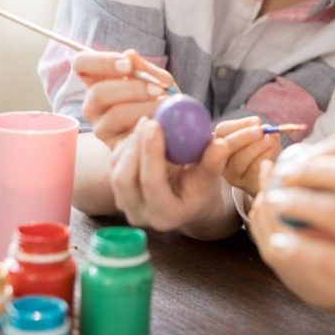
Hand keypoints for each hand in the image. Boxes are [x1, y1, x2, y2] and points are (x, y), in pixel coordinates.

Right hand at [75, 49, 177, 146]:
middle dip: (132, 89)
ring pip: (114, 115)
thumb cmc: (161, 99)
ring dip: (144, 107)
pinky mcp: (114, 146)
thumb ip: (145, 69)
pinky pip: (127, 136)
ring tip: (165, 104)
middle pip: (97, 92)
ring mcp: (100, 126)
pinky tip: (161, 120)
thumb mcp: (159, 80)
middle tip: (157, 88)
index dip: (102, 62)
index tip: (128, 65)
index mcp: (99, 80)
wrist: (175, 128)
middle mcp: (93, 103)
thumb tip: (129, 55)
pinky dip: (148, 125)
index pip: (82, 64)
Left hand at [109, 117, 230, 231]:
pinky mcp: (118, 191)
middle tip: (148, 120)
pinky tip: (142, 131)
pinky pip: (114, 164)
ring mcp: (126, 204)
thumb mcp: (212, 177)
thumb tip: (220, 145)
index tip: (155, 124)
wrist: (189, 201)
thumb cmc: (202, 188)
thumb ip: (214, 162)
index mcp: (166, 214)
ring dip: (130, 142)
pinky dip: (126, 144)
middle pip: (124, 179)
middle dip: (134, 146)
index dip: (151, 153)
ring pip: (116, 169)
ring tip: (148, 122)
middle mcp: (140, 213)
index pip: (151, 184)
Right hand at [215, 116, 281, 194]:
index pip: (222, 130)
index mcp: (222, 141)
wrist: (270, 173)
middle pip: (226, 147)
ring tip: (270, 141)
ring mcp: (232, 174)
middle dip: (244, 136)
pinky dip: (264, 158)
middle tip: (260, 131)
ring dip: (256, 148)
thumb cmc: (262, 150)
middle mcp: (222, 159)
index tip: (257, 121)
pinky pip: (252, 171)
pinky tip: (273, 150)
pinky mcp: (245, 185)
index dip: (239, 125)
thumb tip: (267, 128)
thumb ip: (260, 131)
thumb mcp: (260, 137)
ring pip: (239, 161)